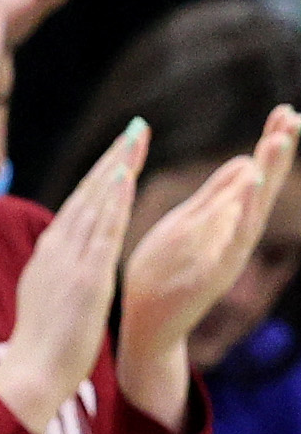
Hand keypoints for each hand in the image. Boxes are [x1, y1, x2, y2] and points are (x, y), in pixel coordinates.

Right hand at [0, 119, 143, 433]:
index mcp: (49, 254)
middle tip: (134, 128)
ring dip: (116, 168)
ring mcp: (70, 261)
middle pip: (88, 195)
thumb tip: (64, 260)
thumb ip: (57, 272)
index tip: (119, 152)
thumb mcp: (46, 297)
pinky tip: (125, 177)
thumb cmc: (42, 345)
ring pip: (96, 205)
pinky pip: (103, 232)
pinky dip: (114, 202)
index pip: (79, 205)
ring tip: (135, 139)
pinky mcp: (86, 277)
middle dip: (112, 159)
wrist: (31, 372)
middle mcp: (58, 249)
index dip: (100, 175)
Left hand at [120, 105, 300, 426]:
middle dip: (277, 155)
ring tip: (276, 143)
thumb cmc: (165, 272)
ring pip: (250, 213)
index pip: (254, 177)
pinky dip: (240, 221)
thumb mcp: (191, 225)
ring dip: (264, 179)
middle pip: (261, 190)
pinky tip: (249, 195)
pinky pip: (229, 246)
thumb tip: (247, 161)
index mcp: (226, 222)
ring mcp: (225, 257)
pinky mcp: (209, 278)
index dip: (271, 147)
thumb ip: (218, 197)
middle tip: (292, 117)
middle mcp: (234, 238)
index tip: (285, 111)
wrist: (147, 323)